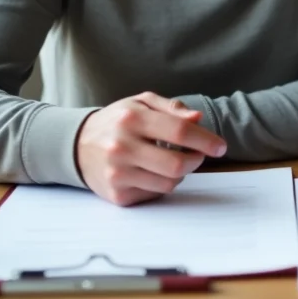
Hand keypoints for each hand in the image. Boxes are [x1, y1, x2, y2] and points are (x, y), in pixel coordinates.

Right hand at [76, 92, 226, 205]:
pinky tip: (153, 171)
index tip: (220, 146)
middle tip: (198, 155)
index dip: (205, 140)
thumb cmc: (117, 121)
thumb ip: (172, 108)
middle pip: (177, 164)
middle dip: (196, 160)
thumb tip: (197, 119)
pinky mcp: (117, 195)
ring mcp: (118, 173)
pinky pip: (155, 194)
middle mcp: (122, 147)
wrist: (77, 145)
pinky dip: (162, 184)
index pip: (179, 131)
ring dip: (180, 174)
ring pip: (169, 183)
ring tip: (173, 161)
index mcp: (132, 118)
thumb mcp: (141, 103)